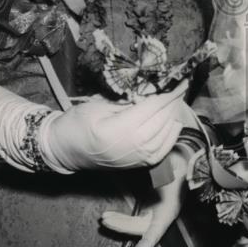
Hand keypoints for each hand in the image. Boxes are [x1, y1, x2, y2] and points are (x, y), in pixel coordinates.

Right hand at [39, 81, 188, 172]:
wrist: (65, 151)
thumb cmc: (77, 124)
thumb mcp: (99, 105)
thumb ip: (126, 102)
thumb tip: (150, 93)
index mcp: (122, 128)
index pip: (155, 107)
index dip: (170, 93)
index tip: (182, 81)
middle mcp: (133, 145)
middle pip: (163, 119)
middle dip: (174, 102)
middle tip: (180, 87)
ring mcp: (137, 158)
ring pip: (166, 134)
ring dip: (174, 116)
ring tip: (176, 102)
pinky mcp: (138, 165)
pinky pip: (163, 150)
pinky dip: (171, 135)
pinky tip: (173, 123)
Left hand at [101, 148, 189, 246]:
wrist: (184, 161)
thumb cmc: (180, 163)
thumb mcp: (172, 164)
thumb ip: (161, 169)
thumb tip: (149, 169)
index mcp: (171, 206)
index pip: (159, 228)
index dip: (148, 243)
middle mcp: (163, 214)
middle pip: (140, 228)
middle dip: (122, 227)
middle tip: (106, 219)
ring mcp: (155, 213)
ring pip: (134, 225)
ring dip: (119, 224)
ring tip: (104, 218)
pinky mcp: (148, 210)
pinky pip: (132, 220)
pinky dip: (121, 220)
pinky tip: (110, 216)